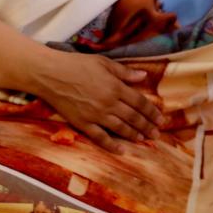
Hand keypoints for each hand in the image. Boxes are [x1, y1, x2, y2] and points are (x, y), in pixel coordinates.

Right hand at [31, 50, 162, 152]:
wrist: (51, 75)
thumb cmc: (77, 65)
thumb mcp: (104, 63)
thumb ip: (124, 72)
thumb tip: (143, 77)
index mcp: (115, 87)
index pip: (140, 102)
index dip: (152, 111)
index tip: (161, 118)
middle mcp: (108, 103)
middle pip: (133, 117)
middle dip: (147, 126)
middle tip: (157, 134)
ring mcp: (96, 115)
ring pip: (120, 128)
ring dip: (134, 135)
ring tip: (144, 140)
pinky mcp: (83, 124)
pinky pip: (100, 138)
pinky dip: (112, 145)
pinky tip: (122, 150)